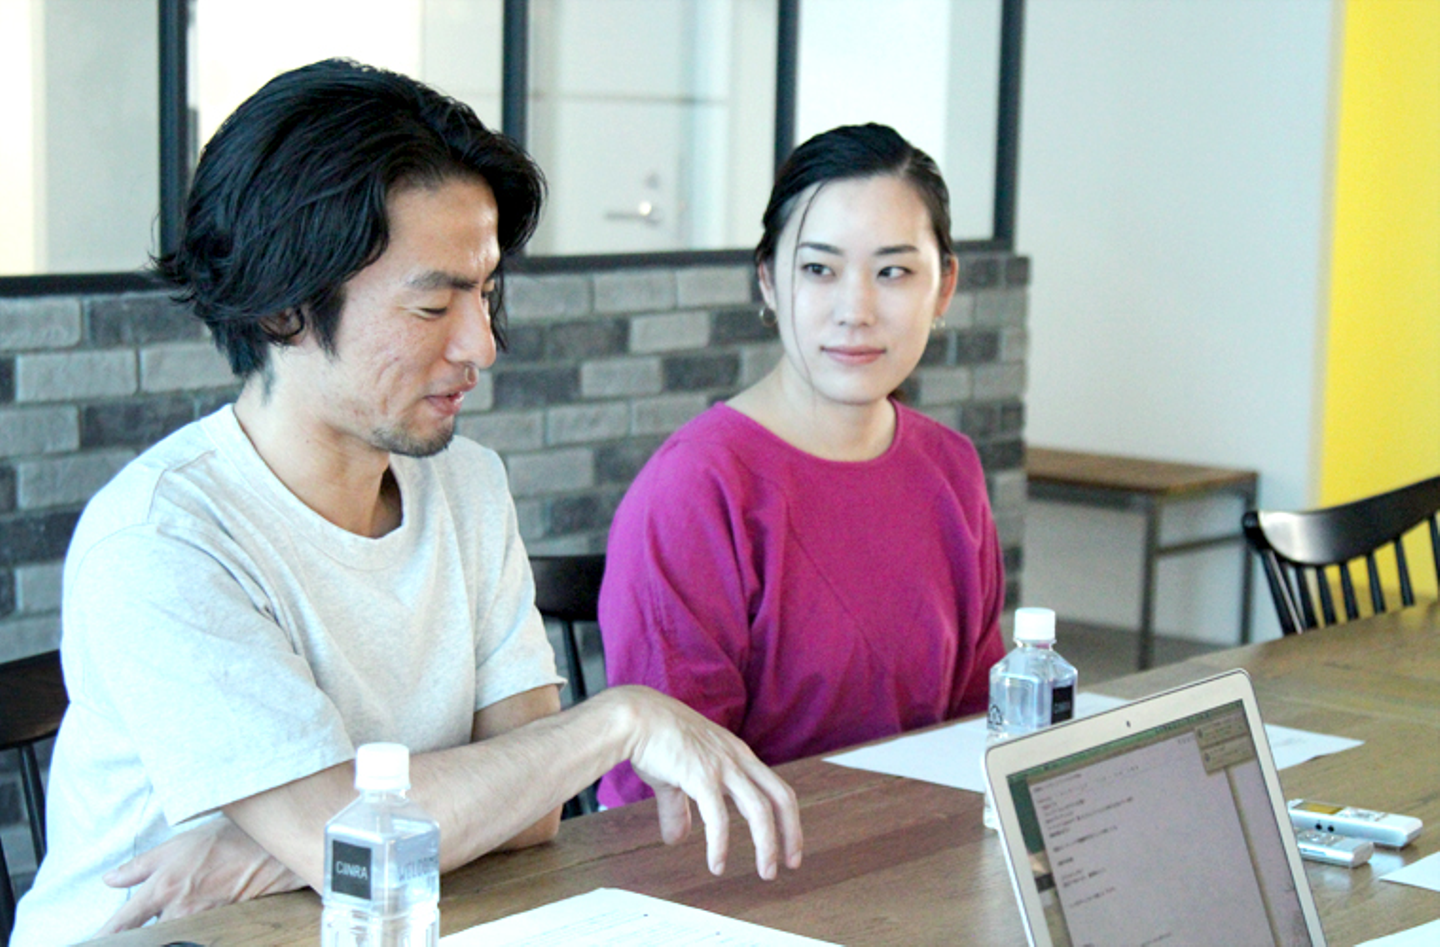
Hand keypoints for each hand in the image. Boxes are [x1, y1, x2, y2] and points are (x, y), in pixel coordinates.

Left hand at [95, 815, 304, 933]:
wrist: (273, 850)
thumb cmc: (226, 840)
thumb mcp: (178, 844)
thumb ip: (141, 866)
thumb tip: (110, 880)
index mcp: (162, 889)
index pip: (122, 923)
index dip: (103, 937)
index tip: (91, 943)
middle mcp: (178, 911)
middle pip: (149, 937)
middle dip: (144, 934)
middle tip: (161, 908)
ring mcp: (201, 923)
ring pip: (173, 936)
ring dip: (170, 929)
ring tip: (188, 904)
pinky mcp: (221, 928)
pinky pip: (199, 936)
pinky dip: (193, 931)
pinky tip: (203, 913)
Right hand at [611, 686, 802, 879]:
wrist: (634, 716)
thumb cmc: (653, 738)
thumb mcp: (676, 775)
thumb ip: (680, 809)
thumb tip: (677, 838)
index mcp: (737, 754)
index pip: (776, 787)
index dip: (787, 817)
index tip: (788, 844)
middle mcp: (737, 759)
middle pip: (780, 797)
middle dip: (791, 833)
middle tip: (791, 863)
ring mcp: (721, 766)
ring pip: (759, 810)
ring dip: (766, 845)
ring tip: (765, 872)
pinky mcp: (700, 776)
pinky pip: (718, 817)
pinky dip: (720, 844)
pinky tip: (716, 864)